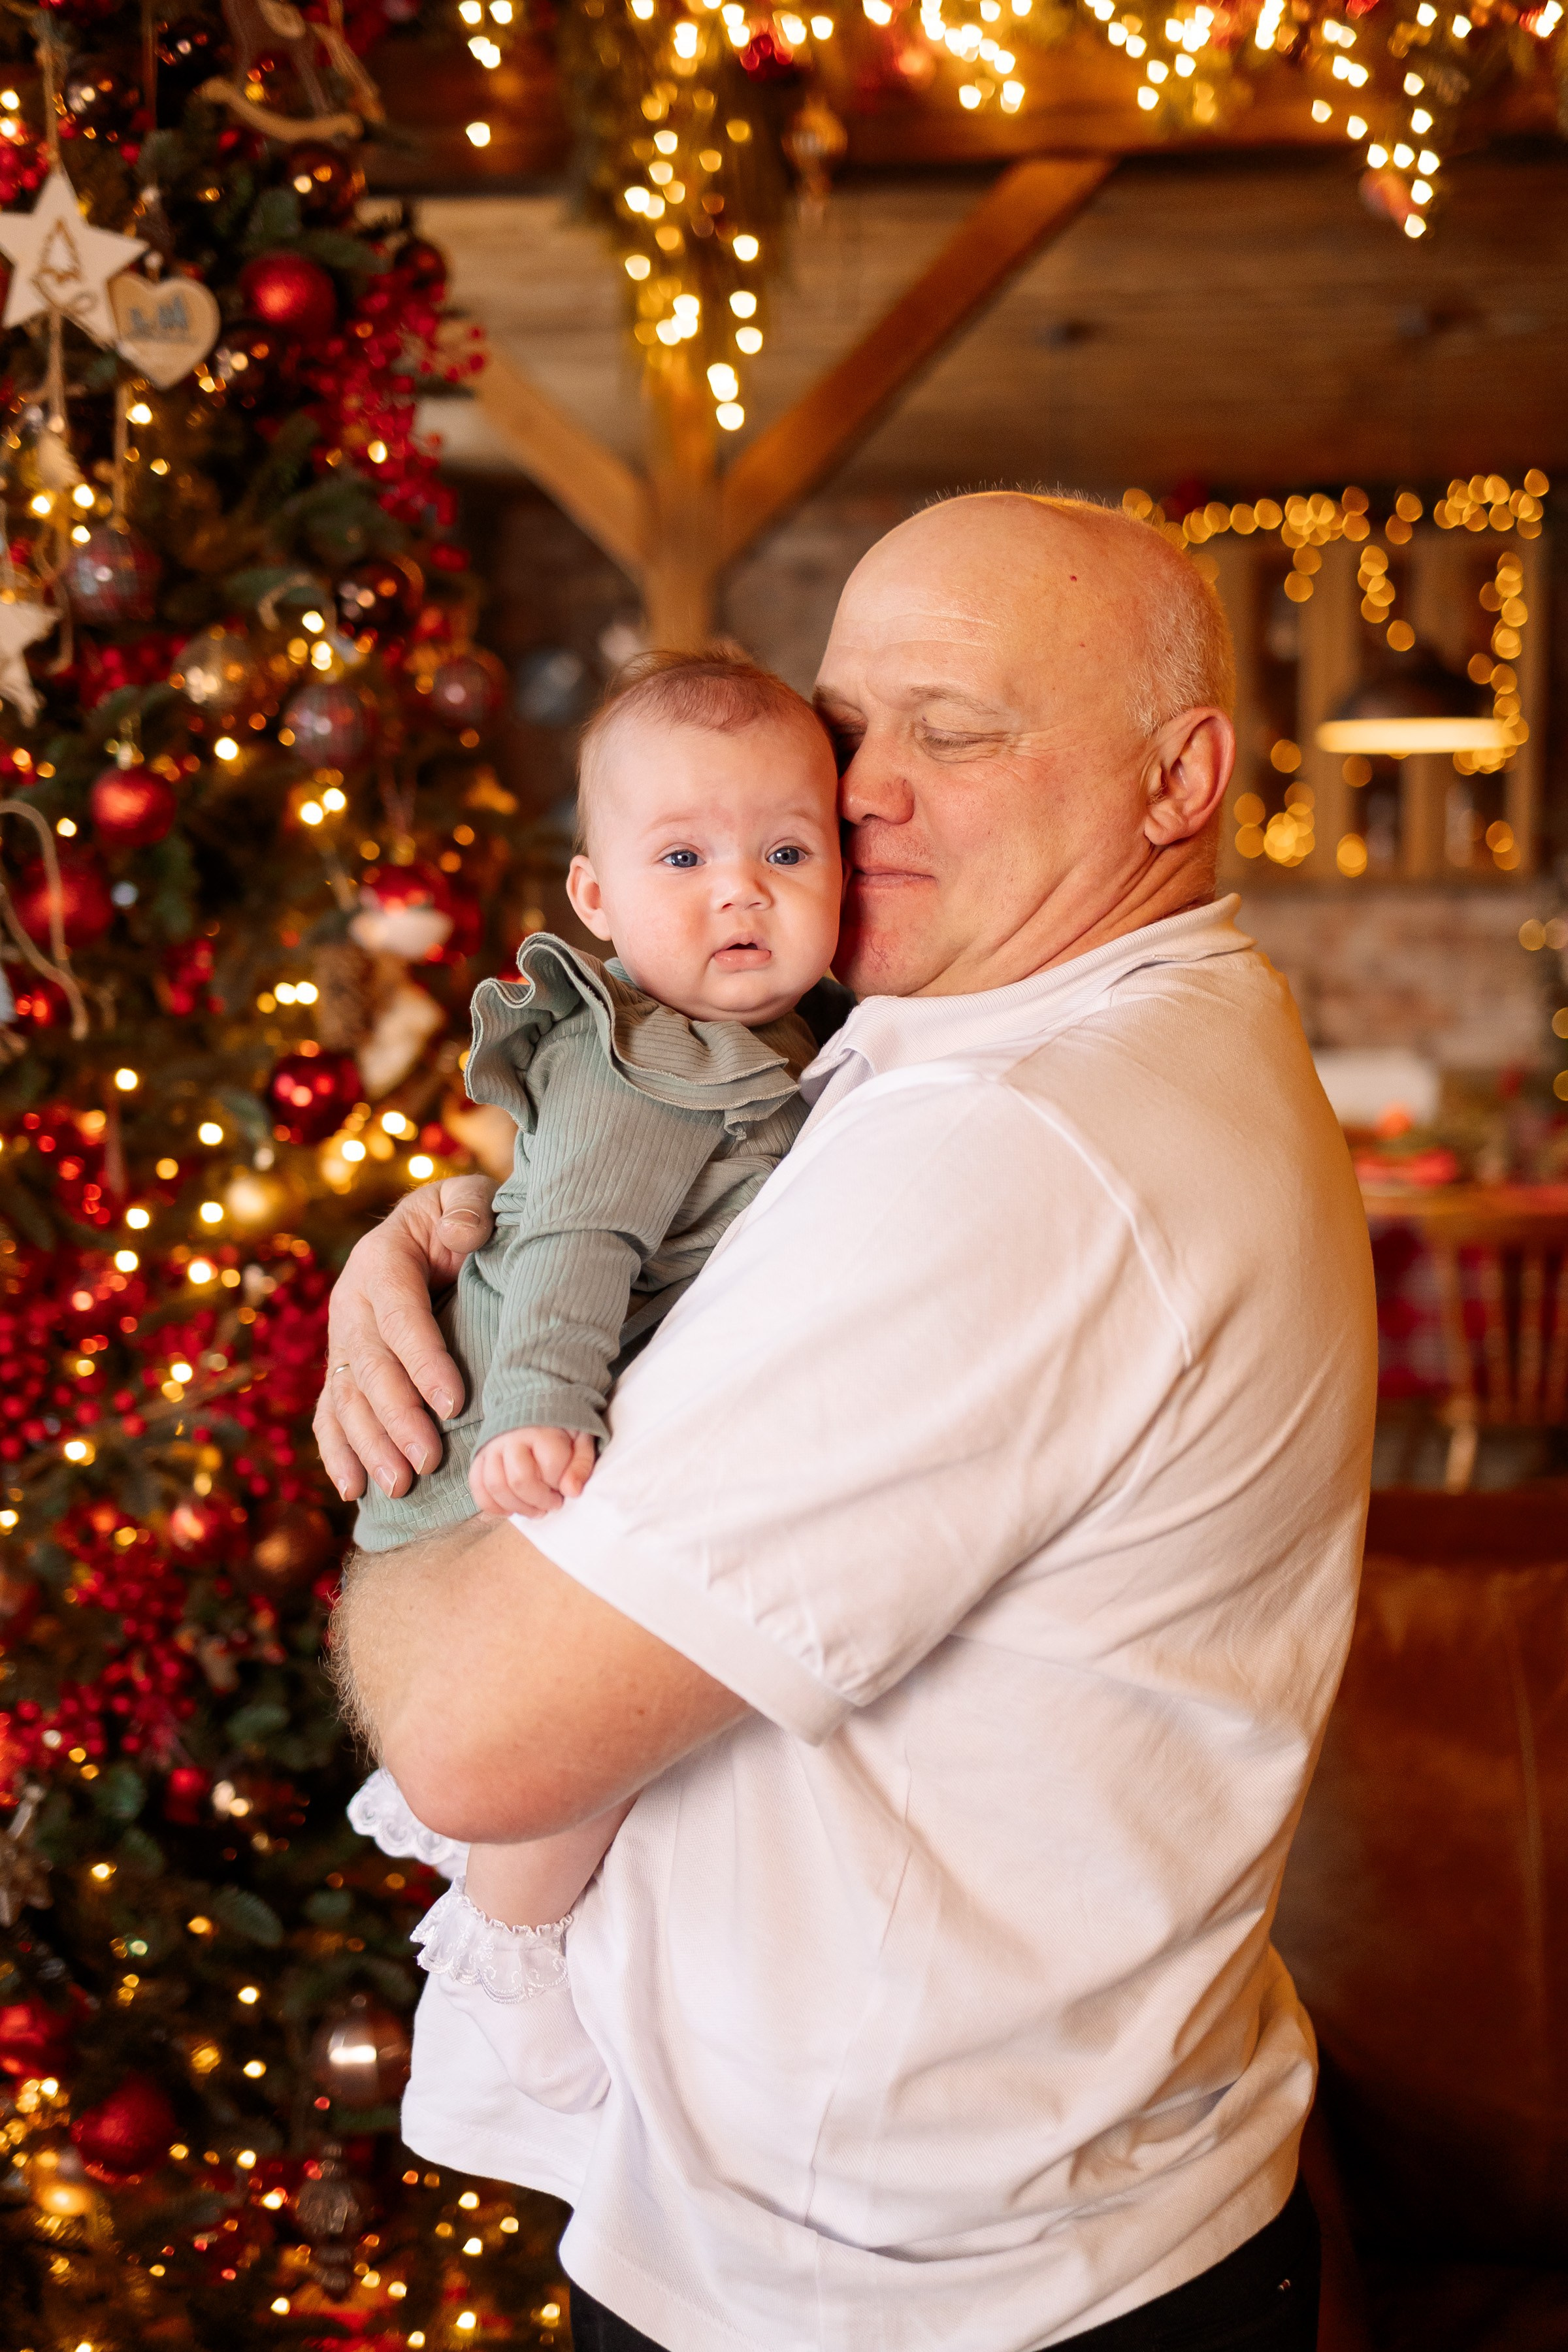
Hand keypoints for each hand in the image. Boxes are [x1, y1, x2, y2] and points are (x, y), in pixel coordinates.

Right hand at [314, 1174, 497, 1502]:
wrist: (427, 1228)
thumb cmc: (458, 1217)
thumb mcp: (466, 1196)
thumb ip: (468, 1207)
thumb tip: (463, 1235)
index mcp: (381, 1260)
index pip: (399, 1315)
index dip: (422, 1360)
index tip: (453, 1403)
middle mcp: (351, 1302)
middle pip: (368, 1366)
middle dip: (397, 1417)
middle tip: (427, 1459)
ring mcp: (341, 1339)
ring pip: (346, 1398)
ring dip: (369, 1445)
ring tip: (398, 1485)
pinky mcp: (340, 1367)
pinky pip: (330, 1413)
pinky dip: (337, 1452)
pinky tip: (351, 1488)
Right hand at [469, 1427, 596, 1520]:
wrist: (530, 1407)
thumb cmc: (558, 1431)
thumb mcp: (579, 1441)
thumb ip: (581, 1465)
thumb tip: (571, 1491)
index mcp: (542, 1431)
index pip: (550, 1465)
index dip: (559, 1485)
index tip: (565, 1490)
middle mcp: (512, 1437)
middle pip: (519, 1480)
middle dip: (538, 1501)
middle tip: (550, 1505)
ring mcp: (492, 1446)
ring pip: (495, 1485)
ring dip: (516, 1507)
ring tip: (532, 1510)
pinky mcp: (479, 1456)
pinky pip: (477, 1485)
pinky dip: (491, 1504)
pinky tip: (509, 1510)